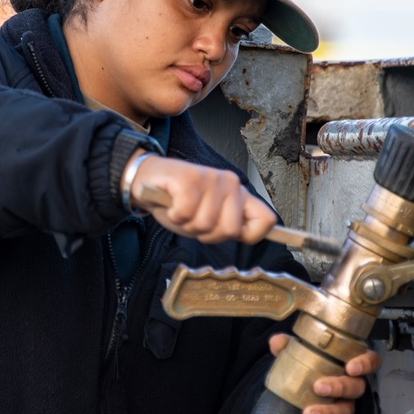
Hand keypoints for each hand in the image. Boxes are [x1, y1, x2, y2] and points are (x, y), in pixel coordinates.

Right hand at [128, 154, 276, 243]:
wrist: (147, 180)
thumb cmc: (179, 202)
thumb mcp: (209, 218)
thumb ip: (229, 225)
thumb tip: (248, 236)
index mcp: (240, 195)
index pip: (266, 219)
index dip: (250, 236)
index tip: (230, 235)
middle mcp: (231, 184)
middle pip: (230, 230)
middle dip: (207, 234)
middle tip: (194, 220)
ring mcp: (211, 179)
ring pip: (205, 224)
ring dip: (187, 224)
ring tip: (181, 210)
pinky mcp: (190, 178)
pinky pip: (186, 213)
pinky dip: (174, 215)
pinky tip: (172, 204)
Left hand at [269, 334, 380, 413]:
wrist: (298, 393)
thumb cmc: (308, 366)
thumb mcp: (299, 352)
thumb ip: (288, 345)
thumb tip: (276, 341)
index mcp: (349, 362)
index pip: (370, 360)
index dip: (365, 363)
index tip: (351, 366)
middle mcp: (352, 384)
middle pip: (356, 387)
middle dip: (339, 387)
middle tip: (318, 387)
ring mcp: (345, 404)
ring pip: (346, 410)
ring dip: (329, 413)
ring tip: (308, 413)